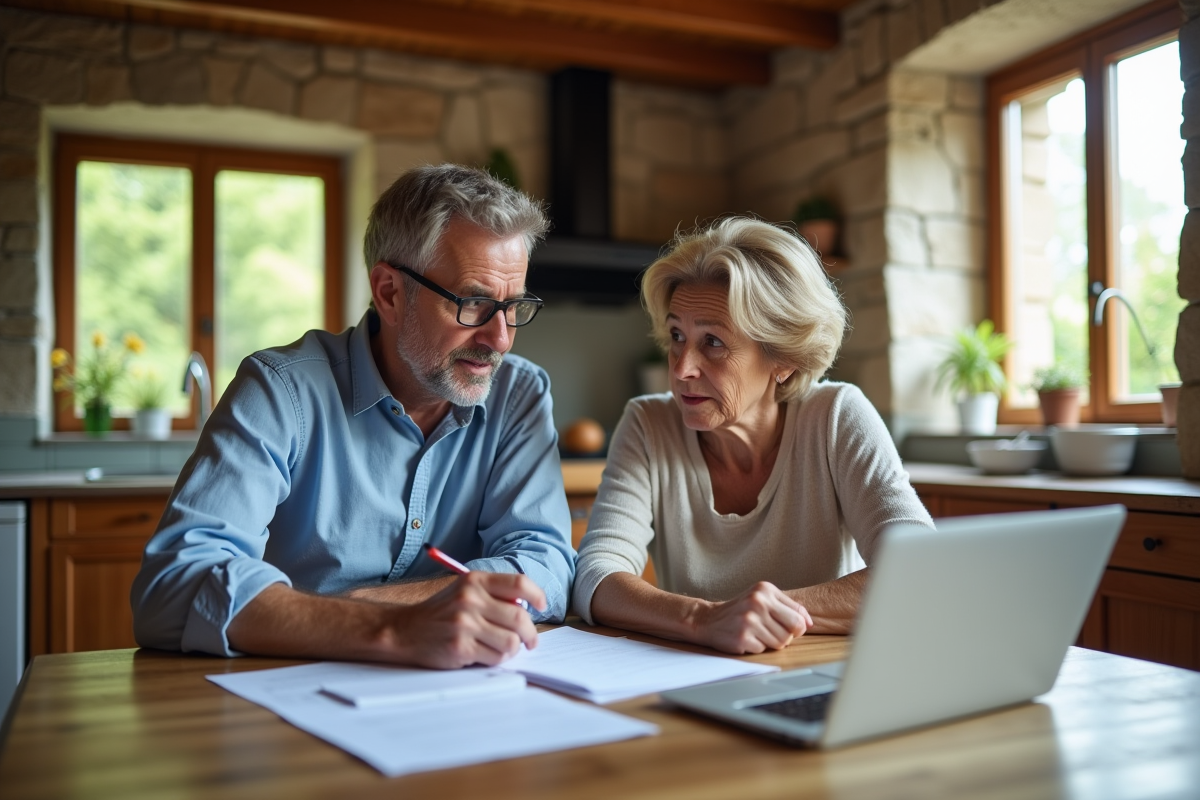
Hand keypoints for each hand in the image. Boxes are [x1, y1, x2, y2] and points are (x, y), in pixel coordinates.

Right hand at [387, 571, 546, 668]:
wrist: (405, 630)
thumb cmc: (441, 611)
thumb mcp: (464, 591)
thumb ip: (494, 594)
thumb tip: (528, 607)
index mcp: (475, 581)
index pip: (519, 583)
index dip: (537, 595)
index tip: (541, 606)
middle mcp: (470, 599)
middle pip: (520, 617)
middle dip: (531, 633)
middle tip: (530, 641)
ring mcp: (465, 624)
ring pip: (511, 641)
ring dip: (514, 649)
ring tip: (505, 648)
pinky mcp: (460, 647)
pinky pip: (496, 657)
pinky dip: (497, 659)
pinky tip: (487, 655)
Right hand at [691, 582, 812, 653]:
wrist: (708, 619)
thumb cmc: (740, 610)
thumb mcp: (761, 598)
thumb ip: (786, 607)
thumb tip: (809, 623)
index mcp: (765, 589)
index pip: (798, 614)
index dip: (798, 626)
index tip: (789, 627)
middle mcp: (758, 602)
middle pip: (794, 630)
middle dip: (787, 635)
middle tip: (772, 632)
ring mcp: (750, 620)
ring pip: (781, 642)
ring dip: (771, 642)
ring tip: (757, 633)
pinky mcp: (743, 637)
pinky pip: (764, 649)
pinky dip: (758, 647)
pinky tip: (747, 638)